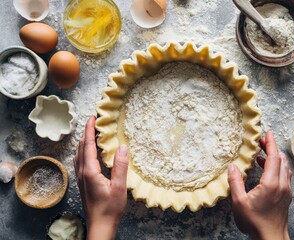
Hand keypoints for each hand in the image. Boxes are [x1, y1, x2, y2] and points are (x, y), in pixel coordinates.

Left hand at [74, 116, 128, 239]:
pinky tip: (90, 151)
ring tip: (92, 133)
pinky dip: (84, 150)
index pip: (87, 145)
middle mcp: (82, 172)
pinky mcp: (83, 182)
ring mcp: (81, 177)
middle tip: (93, 121)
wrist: (100, 225)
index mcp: (90, 171)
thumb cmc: (110, 208)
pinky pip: (80, 160)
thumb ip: (120, 166)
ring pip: (79, 154)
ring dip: (84, 141)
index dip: (89, 130)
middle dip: (86, 132)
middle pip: (81, 147)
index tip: (92, 117)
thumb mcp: (119, 187)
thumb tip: (122, 147)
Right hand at [227, 131, 291, 239]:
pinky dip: (277, 167)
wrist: (270, 237)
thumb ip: (235, 182)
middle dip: (272, 147)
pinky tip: (266, 169)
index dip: (271, 143)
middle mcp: (282, 184)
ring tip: (262, 154)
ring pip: (284, 167)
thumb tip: (232, 167)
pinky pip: (284, 175)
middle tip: (262, 141)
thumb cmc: (255, 222)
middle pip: (281, 160)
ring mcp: (286, 190)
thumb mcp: (239, 202)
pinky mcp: (286, 195)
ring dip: (275, 157)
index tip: (268, 133)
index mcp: (271, 183)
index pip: (274, 157)